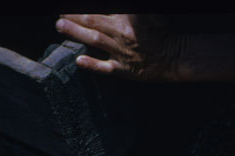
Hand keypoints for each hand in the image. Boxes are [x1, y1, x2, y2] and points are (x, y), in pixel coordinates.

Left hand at [55, 14, 185, 81]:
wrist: (174, 57)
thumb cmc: (160, 34)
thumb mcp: (146, 14)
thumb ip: (130, 11)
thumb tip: (117, 8)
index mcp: (127, 19)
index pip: (100, 9)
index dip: (84, 7)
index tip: (70, 4)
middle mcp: (121, 34)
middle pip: (93, 21)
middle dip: (73, 16)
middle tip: (59, 13)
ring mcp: (122, 53)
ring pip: (95, 40)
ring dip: (76, 32)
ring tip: (60, 26)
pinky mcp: (124, 70)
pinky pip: (106, 67)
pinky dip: (92, 64)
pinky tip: (79, 60)